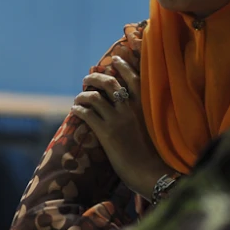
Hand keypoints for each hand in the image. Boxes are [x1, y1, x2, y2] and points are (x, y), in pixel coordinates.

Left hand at [71, 56, 172, 199]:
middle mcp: (131, 108)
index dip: (123, 66)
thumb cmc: (153, 150)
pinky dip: (78, 109)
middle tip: (88, 78)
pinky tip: (75, 110)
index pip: (134, 77)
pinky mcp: (106, 133)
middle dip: (96, 77)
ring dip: (83, 94)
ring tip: (79, 97)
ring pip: (95, 97)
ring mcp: (118, 120)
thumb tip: (130, 100)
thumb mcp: (153, 124)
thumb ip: (143, 110)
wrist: (149, 170)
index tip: (115, 59)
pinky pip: (87, 114)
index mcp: (145, 105)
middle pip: (110, 83)